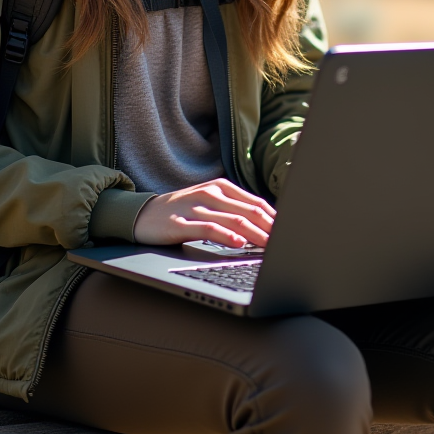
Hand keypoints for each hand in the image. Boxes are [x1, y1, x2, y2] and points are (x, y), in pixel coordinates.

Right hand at [133, 179, 274, 247]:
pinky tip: (238, 243)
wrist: (143, 214)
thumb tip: (268, 226)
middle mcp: (210, 194)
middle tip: (285, 243)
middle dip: (270, 229)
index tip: (290, 233)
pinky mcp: (180, 224)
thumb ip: (235, 211)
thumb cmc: (183, 212)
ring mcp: (194, 208)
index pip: (256, 203)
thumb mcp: (210, 204)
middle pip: (248, 211)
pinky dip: (226, 236)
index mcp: (221, 187)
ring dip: (255, 235)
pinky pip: (208, 229)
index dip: (275, 219)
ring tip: (270, 246)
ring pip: (232, 220)